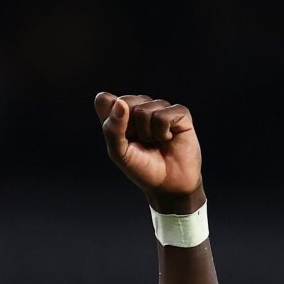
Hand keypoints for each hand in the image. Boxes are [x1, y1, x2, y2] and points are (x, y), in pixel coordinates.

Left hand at [94, 93, 202, 208]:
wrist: (168, 183)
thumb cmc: (141, 167)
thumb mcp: (118, 152)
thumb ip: (112, 129)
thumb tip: (120, 102)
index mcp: (119, 114)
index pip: (104, 100)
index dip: (110, 118)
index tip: (119, 136)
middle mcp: (139, 107)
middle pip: (125, 101)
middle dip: (129, 128)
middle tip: (138, 141)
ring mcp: (160, 108)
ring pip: (144, 110)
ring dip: (147, 133)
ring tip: (153, 142)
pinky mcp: (179, 113)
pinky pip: (164, 115)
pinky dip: (162, 132)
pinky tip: (167, 139)